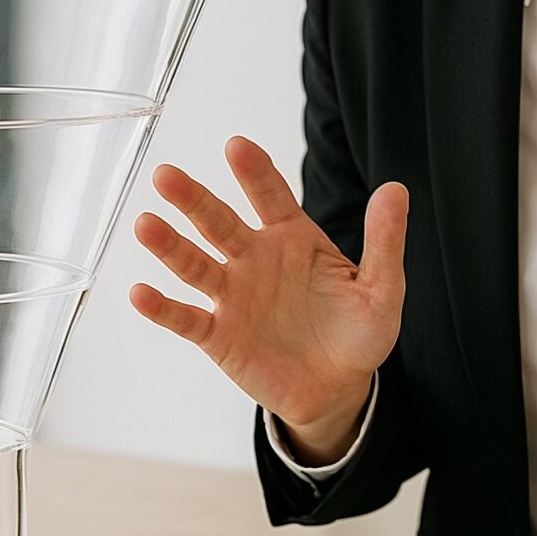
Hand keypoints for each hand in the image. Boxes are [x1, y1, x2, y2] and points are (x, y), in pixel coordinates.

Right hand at [128, 136, 407, 461]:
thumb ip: (384, 240)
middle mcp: (254, 259)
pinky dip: (163, 308)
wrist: (339, 388)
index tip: (237, 147)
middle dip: (193, 200)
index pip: (270, 196)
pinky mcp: (218, 335)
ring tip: (145, 225)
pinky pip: (186, 319)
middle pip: (219, 223)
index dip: (254, 172)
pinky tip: (141, 293)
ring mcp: (232, 295)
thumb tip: (396, 189)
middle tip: (166, 176)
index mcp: (292, 238)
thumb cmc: (359, 331)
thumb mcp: (382, 288)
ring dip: (169, 246)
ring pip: (194, 264)